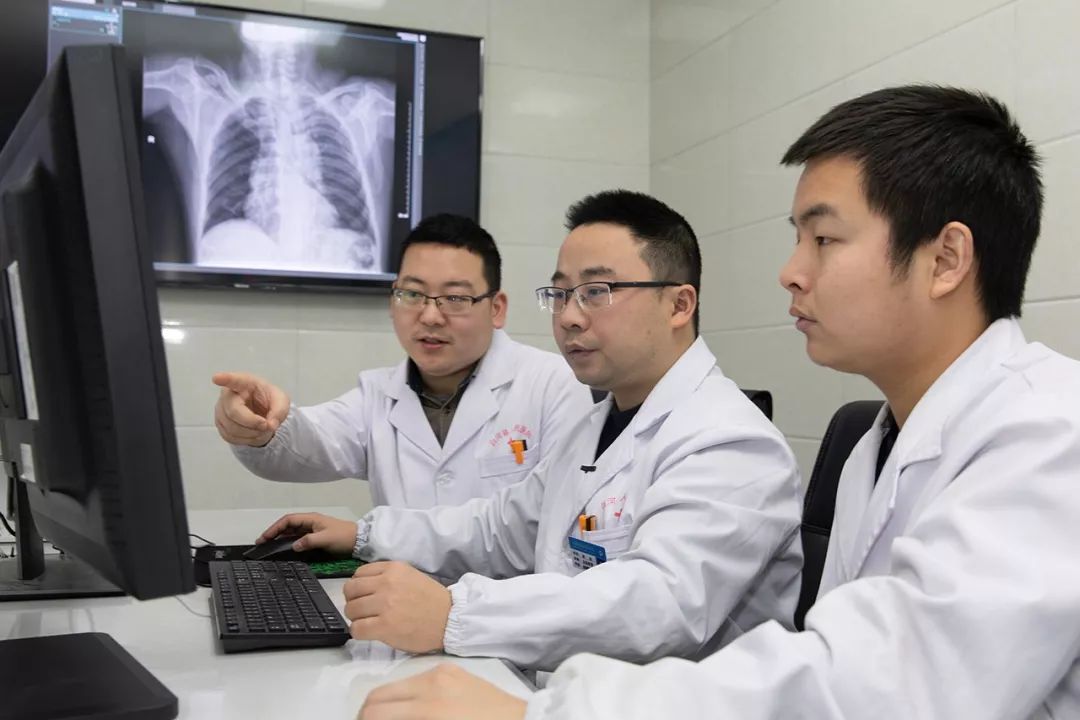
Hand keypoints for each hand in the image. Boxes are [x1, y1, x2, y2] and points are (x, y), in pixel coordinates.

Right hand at [212, 371, 289, 446]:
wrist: (262, 412)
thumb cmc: (268, 400)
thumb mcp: (281, 401)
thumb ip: (279, 411)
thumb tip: (270, 425)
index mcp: (244, 383)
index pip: (234, 380)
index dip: (225, 379)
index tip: (217, 378)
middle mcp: (228, 394)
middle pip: (233, 412)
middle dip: (252, 422)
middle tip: (266, 425)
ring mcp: (221, 409)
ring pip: (231, 427)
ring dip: (251, 433)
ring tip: (262, 428)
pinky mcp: (220, 424)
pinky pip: (229, 436)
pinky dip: (245, 439)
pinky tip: (253, 433)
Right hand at [257, 512, 357, 554]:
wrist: (360, 540)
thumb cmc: (343, 537)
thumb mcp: (325, 539)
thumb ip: (308, 541)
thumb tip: (293, 546)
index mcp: (311, 518)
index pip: (288, 520)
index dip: (275, 528)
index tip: (264, 538)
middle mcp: (310, 522)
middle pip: (288, 525)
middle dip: (274, 532)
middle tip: (262, 543)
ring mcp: (313, 529)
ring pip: (292, 531)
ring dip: (280, 537)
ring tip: (269, 546)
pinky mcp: (316, 537)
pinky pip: (299, 537)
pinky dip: (289, 541)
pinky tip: (284, 548)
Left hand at [344, 561, 451, 653]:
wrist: (449, 619)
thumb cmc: (430, 600)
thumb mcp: (409, 576)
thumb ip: (386, 577)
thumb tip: (361, 588)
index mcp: (393, 569)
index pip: (358, 574)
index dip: (358, 587)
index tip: (365, 596)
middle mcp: (387, 583)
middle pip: (350, 591)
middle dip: (353, 601)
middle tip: (363, 611)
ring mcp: (385, 605)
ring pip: (351, 610)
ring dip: (356, 618)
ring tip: (368, 622)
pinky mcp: (385, 626)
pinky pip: (357, 629)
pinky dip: (358, 632)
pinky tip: (369, 632)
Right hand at [358, 663, 526, 719]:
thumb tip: (380, 719)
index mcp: (428, 708)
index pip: (374, 711)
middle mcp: (432, 684)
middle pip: (377, 697)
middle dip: (368, 714)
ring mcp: (442, 673)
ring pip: (395, 686)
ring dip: (386, 704)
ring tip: (389, 718)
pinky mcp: (450, 669)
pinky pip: (417, 678)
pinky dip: (406, 694)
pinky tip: (412, 708)